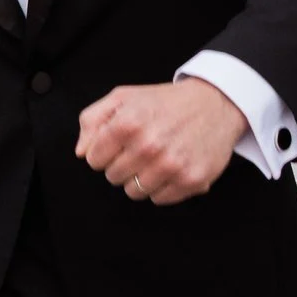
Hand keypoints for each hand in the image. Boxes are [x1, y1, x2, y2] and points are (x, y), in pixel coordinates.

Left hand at [76, 77, 246, 203]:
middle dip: (122, 165)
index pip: (94, 159)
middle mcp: (149, 146)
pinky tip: (171, 167)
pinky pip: (160, 199)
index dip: (103, 152)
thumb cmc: (165, 102)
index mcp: (127, 123)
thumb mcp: (123, 97)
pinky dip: (162, 187)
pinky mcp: (191, 180)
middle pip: (113, 177)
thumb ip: (92, 120)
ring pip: (134, 192)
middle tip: (139, 149)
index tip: (117, 145)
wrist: (214, 104)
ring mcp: (171, 165)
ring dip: (141, 178)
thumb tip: (82, 151)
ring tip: (155, 159)